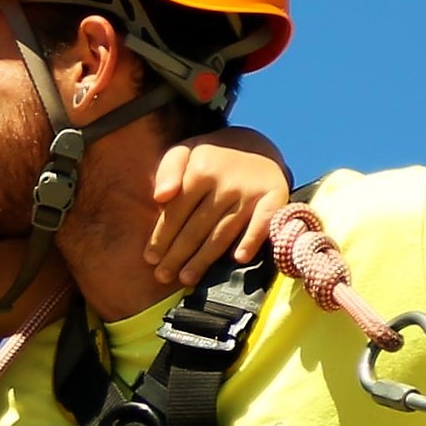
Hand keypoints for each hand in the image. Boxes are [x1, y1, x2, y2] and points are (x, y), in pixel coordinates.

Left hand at [148, 125, 299, 280]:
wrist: (255, 147)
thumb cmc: (210, 159)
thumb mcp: (184, 153)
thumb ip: (167, 170)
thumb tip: (160, 197)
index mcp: (200, 170)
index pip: (176, 212)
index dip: (161, 237)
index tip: (150, 258)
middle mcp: (226, 182)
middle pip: (197, 227)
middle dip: (177, 255)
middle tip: (163, 276)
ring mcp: (251, 190)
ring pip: (223, 232)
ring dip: (204, 259)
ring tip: (187, 279)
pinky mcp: (275, 196)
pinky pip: (263, 222)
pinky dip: (252, 240)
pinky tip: (239, 259)